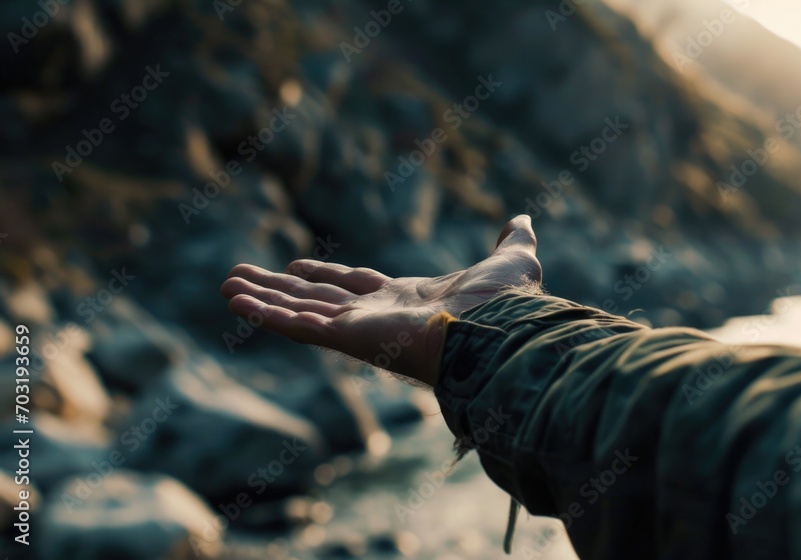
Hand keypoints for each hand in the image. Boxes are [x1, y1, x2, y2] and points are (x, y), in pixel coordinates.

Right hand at [220, 215, 541, 386]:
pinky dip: (266, 314)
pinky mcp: (349, 338)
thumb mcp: (513, 261)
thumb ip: (512, 240)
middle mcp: (377, 316)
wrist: (500, 332)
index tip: (298, 268)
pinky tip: (237, 302)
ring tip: (226, 287)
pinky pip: (299, 326)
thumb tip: (521, 220)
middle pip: (318, 299)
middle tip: (243, 278)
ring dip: (262, 299)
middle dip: (281, 289)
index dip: (326, 278)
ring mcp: (360, 329)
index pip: (355, 286)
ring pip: (300, 311)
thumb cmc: (508, 305)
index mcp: (407, 299)